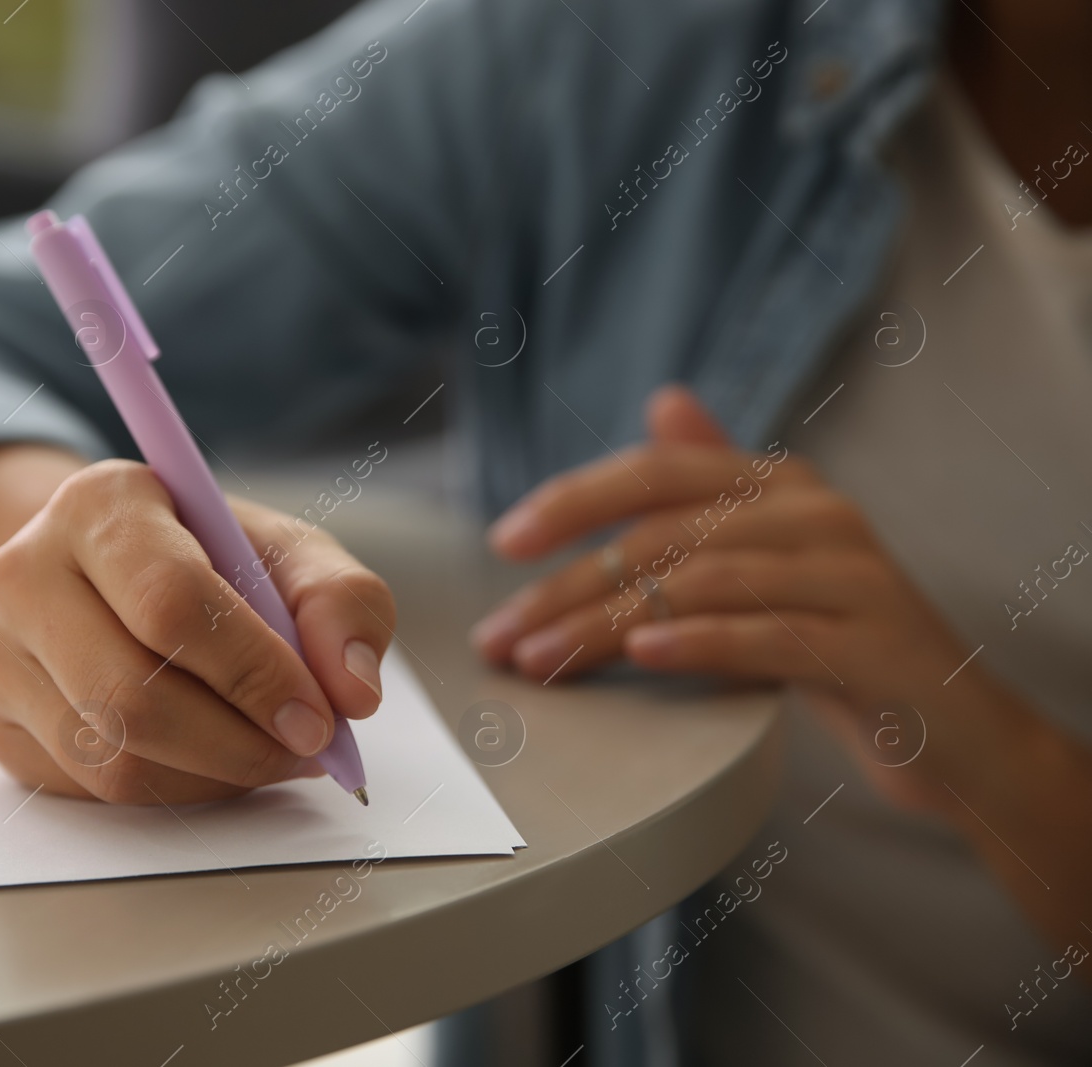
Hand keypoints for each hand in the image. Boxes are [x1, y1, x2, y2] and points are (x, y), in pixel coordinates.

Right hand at [0, 459, 393, 803]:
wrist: (108, 574)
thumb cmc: (209, 560)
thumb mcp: (288, 553)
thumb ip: (342, 601)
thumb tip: (354, 690)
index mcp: (100, 504)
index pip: (170, 603)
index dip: (254, 672)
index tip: (319, 717)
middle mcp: (25, 572)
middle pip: (130, 696)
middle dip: (239, 743)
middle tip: (305, 751)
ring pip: (112, 758)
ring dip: (214, 776)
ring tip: (267, 750)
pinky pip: (92, 791)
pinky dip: (174, 792)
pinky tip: (209, 757)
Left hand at [470, 386, 1014, 812]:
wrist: (954, 732)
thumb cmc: (838, 643)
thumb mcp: (771, 560)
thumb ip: (711, 491)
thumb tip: (662, 399)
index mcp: (779, 483)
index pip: (655, 473)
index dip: (573, 500)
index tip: (502, 542)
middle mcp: (816, 512)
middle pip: (661, 535)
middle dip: (566, 587)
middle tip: (500, 636)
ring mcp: (850, 574)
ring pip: (698, 585)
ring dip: (604, 627)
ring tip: (540, 662)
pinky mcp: (871, 642)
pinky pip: (766, 634)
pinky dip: (696, 643)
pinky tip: (640, 657)